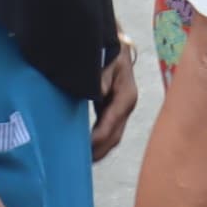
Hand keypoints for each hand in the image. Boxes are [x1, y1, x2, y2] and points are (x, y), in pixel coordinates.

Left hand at [90, 45, 139, 159]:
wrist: (114, 42)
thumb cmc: (107, 49)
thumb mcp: (105, 60)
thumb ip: (100, 77)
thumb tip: (97, 92)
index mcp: (126, 97)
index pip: (111, 125)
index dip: (97, 139)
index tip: (82, 148)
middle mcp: (126, 106)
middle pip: (115, 136)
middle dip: (99, 151)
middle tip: (80, 164)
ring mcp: (122, 109)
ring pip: (113, 136)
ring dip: (100, 150)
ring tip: (83, 162)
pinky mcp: (114, 109)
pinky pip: (108, 130)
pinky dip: (98, 141)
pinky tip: (86, 148)